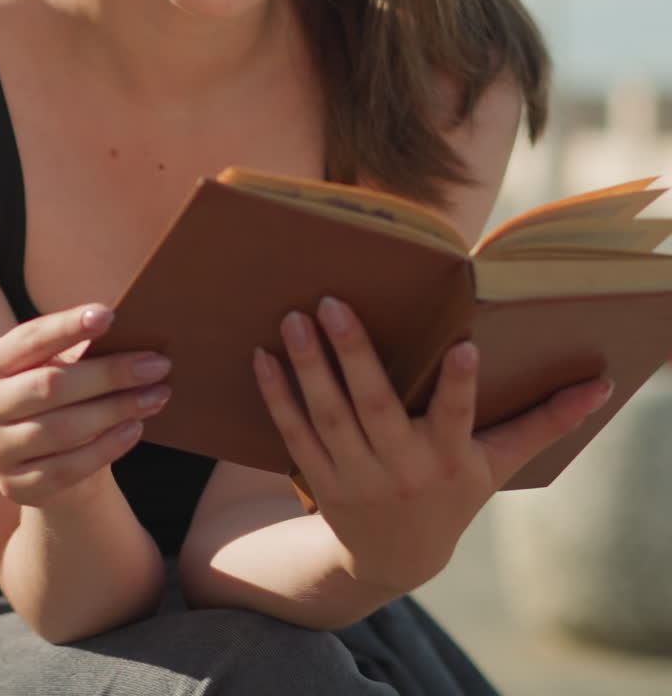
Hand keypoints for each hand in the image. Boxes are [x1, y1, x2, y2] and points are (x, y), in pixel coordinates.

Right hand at [0, 305, 171, 506]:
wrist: (52, 460)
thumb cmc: (66, 397)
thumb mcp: (64, 367)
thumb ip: (84, 349)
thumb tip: (134, 327)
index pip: (31, 339)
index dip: (68, 326)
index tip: (109, 315)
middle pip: (52, 386)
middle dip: (110, 373)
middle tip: (158, 364)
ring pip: (63, 429)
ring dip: (117, 409)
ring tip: (157, 395)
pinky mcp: (17, 485)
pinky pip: (68, 467)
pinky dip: (107, 447)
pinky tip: (135, 428)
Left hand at [253, 297, 612, 594]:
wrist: (395, 560)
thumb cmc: (455, 493)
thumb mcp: (498, 464)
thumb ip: (543, 422)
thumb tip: (600, 386)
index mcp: (448, 458)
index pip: (457, 418)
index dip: (460, 386)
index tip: (465, 347)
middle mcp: (400, 468)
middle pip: (373, 408)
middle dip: (353, 356)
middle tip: (332, 302)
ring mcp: (353, 475)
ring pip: (326, 417)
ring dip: (307, 367)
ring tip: (293, 317)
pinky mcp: (319, 476)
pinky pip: (293, 433)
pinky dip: (276, 396)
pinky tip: (261, 355)